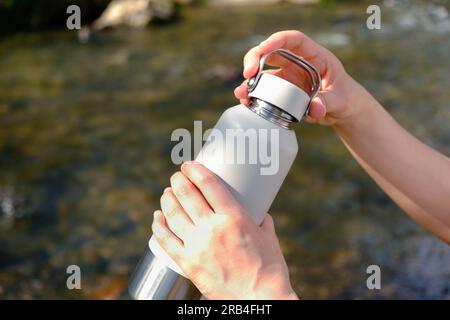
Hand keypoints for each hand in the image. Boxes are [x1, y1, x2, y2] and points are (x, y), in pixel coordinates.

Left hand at [152, 161, 297, 299]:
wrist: (259, 299)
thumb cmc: (269, 269)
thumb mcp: (269, 238)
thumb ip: (262, 221)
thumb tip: (260, 212)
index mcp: (234, 218)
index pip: (209, 185)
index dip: (195, 170)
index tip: (189, 164)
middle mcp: (212, 228)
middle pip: (187, 195)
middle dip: (178, 181)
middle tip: (178, 176)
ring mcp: (197, 246)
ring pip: (173, 214)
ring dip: (167, 198)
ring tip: (167, 192)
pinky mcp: (188, 263)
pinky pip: (166, 241)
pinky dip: (158, 226)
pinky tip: (157, 217)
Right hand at [234, 30, 364, 126]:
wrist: (342, 111)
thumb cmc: (346, 98)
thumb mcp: (340, 100)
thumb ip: (327, 102)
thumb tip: (315, 108)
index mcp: (314, 56)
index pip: (293, 40)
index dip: (276, 40)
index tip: (262, 49)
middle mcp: (297, 63)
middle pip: (271, 52)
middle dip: (255, 58)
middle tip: (247, 73)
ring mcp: (288, 77)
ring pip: (263, 72)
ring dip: (250, 80)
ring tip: (242, 93)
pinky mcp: (282, 92)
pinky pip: (264, 90)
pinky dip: (254, 95)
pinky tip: (246, 101)